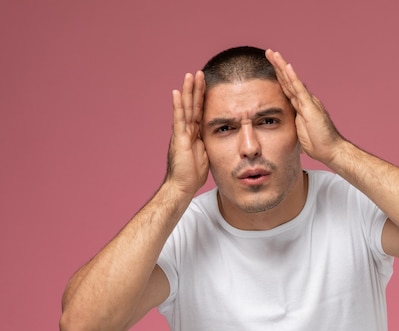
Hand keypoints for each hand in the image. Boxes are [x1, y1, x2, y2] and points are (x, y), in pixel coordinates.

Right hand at [165, 71, 208, 196]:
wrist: (182, 187)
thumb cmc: (192, 175)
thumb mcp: (206, 155)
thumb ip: (208, 144)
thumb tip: (219, 139)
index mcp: (194, 134)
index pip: (200, 112)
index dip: (203, 98)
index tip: (207, 84)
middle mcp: (186, 131)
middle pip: (193, 105)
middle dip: (196, 89)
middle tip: (199, 73)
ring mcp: (181, 133)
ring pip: (186, 108)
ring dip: (188, 91)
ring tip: (190, 75)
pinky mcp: (178, 139)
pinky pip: (179, 119)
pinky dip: (178, 106)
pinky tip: (177, 93)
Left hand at [265, 49, 344, 164]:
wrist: (330, 150)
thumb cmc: (318, 144)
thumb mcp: (300, 132)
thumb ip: (294, 124)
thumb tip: (284, 126)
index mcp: (301, 106)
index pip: (287, 88)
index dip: (278, 77)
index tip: (269, 65)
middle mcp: (305, 100)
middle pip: (288, 80)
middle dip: (277, 66)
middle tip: (269, 52)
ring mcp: (308, 102)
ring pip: (292, 80)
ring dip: (282, 66)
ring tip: (273, 54)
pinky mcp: (310, 107)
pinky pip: (299, 89)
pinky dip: (292, 78)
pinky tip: (286, 66)